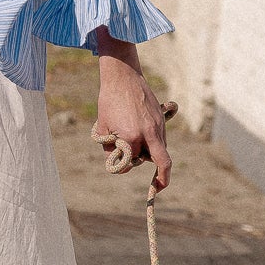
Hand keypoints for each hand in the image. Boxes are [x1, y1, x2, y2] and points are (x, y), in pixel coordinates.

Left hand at [92, 35, 172, 190]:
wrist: (123, 76)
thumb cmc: (109, 101)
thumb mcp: (103, 129)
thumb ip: (110, 149)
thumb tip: (119, 161)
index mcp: (131, 137)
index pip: (129, 163)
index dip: (121, 167)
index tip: (119, 167)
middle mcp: (149, 134)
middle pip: (162, 162)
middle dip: (162, 177)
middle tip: (156, 188)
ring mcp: (158, 126)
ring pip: (161, 150)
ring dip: (153, 156)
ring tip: (140, 151)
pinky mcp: (161, 118)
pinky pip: (161, 138)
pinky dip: (154, 143)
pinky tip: (145, 138)